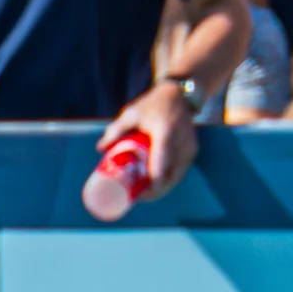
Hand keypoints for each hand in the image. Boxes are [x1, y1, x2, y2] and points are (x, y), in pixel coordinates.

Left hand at [112, 79, 203, 204]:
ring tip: (145, 194)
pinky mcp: (192, 150)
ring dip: (162, 188)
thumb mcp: (132, 113)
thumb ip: (116, 130)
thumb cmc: (153, 104)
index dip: (150, 188)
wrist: (179, 94)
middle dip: (154, 192)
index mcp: (165, 135)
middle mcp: (181, 143)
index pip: (159, 169)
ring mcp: (189, 148)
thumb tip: (100, 149)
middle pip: (169, 178)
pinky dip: (169, 180)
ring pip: (176, 177)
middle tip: (137, 197)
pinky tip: (157, 186)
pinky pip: (180, 171)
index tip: (137, 195)